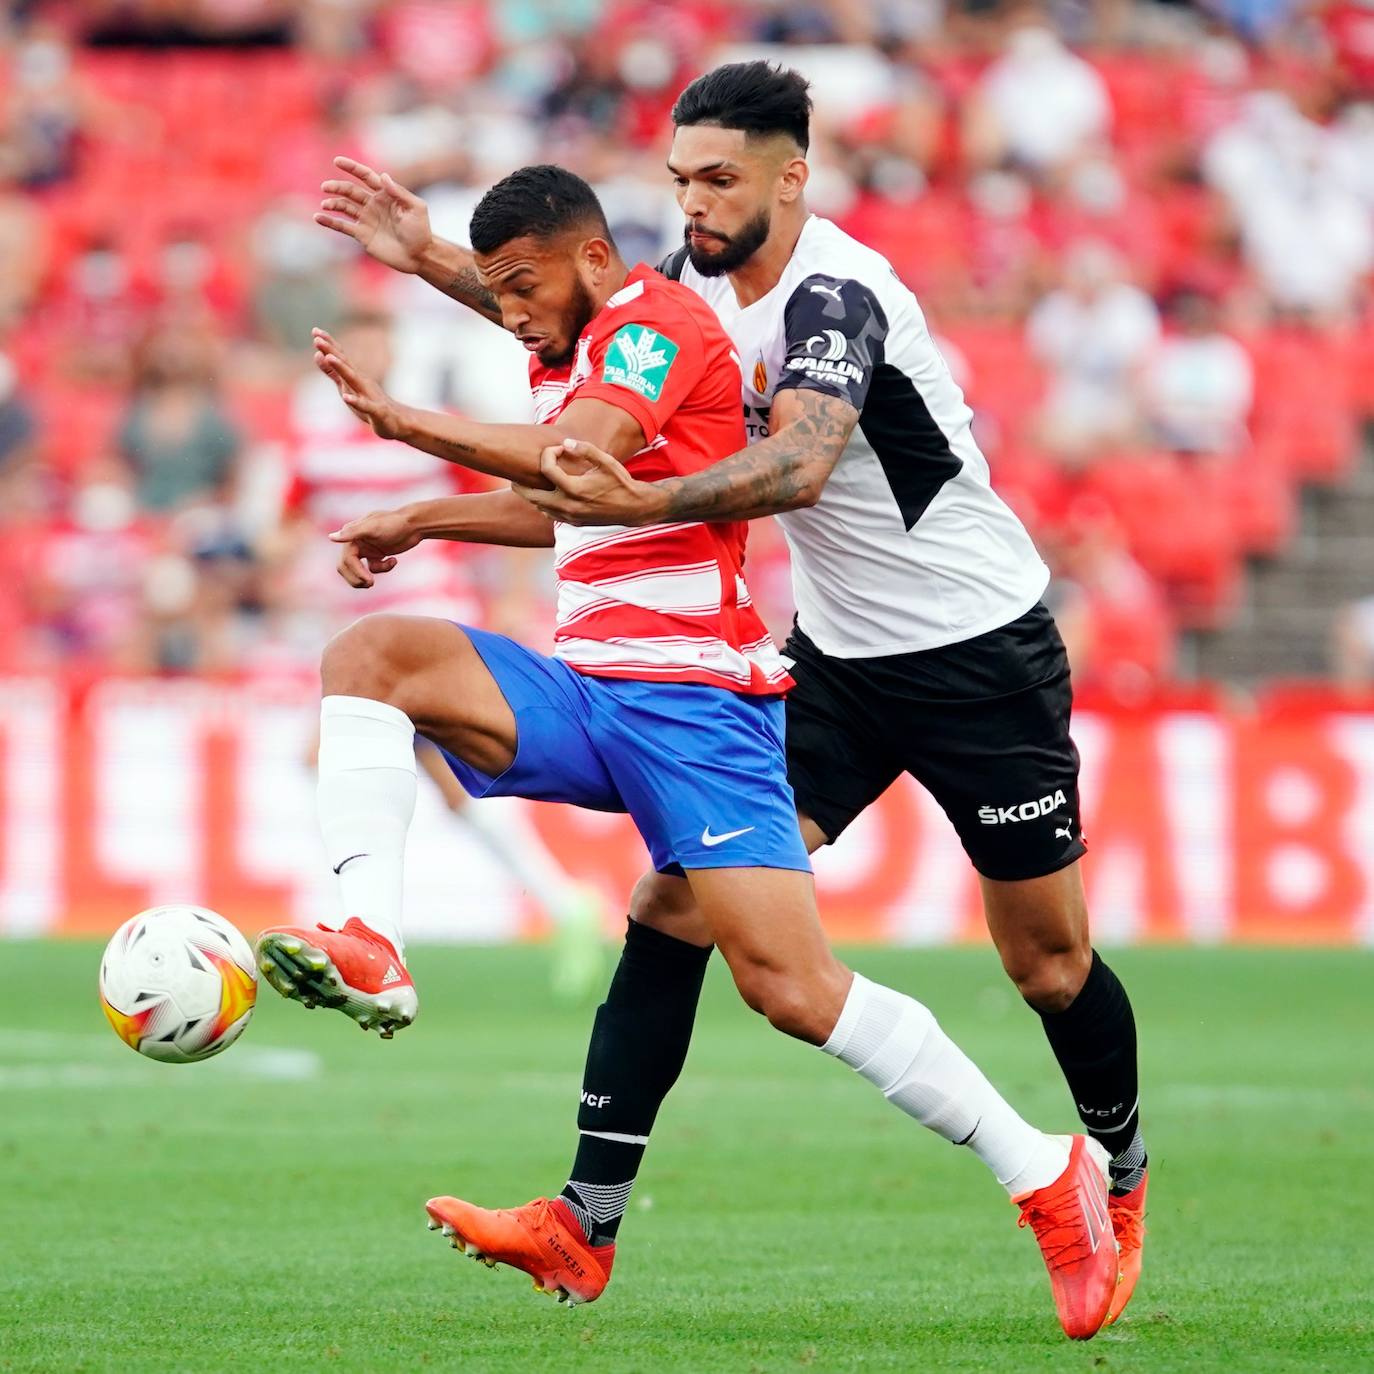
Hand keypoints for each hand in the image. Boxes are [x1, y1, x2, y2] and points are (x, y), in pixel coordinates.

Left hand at [312, 328, 406, 438]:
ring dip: (342, 368)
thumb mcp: (347, 386)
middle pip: (345, 364)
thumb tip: (318, 354)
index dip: (328, 344)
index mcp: (355, 376)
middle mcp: (362, 381)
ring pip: (354, 380)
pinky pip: (366, 406)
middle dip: (331, 351)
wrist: (397, 421)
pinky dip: (356, 401)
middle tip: (317, 338)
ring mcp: (369, 395)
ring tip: (329, 357)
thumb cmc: (371, 403)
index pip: (340, 356)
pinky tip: (346, 398)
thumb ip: (332, 372)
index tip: (315, 330)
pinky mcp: (377, 412)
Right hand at [315, 155, 432, 273]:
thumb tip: (382, 176)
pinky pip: (342, 226)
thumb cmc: (421, 231)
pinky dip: (330, 222)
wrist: (419, 256)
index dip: (352, 168)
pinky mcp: (362, 235)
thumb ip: (399, 192)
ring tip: (325, 205)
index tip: (337, 161)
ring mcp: (366, 219)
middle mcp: (373, 204)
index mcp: (385, 194)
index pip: (366, 176)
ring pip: (344, 206)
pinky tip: (318, 218)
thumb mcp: (416, 208)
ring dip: (333, 203)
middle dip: (337, 187)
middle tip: (326, 186)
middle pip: (350, 190)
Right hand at [329, 509, 421, 587]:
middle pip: (346, 567)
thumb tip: (331, 537)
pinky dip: (383, 568)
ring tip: (372, 583)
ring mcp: (366, 549)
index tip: (369, 580)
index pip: (346, 560)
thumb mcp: (374, 527)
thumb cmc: (394, 523)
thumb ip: (352, 532)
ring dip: (364, 578)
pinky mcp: (376, 554)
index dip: (355, 572)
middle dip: (356, 578)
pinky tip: (394, 560)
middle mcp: (356, 542)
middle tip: (370, 584)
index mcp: (352, 535)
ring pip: (357, 570)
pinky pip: (373, 568)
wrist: (415, 524)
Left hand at [514, 439, 668, 527]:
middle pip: (531, 496)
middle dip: (521, 484)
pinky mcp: (573, 522)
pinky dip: (545, 504)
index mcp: (575, 489)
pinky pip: (550, 514)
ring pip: (539, 507)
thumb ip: (585, 449)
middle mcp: (568, 506)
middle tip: (516, 474)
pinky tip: (550, 493)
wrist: (634, 507)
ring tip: (534, 481)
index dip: (549, 454)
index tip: (559, 448)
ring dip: (534, 494)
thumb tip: (566, 442)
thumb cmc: (621, 482)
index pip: (547, 469)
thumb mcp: (606, 461)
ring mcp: (570, 517)